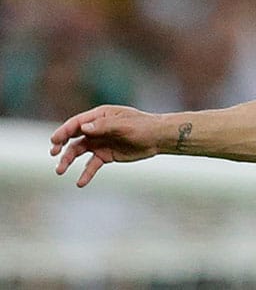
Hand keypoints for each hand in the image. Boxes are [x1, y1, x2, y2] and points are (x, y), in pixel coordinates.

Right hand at [50, 105, 164, 186]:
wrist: (158, 138)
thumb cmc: (143, 126)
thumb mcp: (124, 125)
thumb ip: (104, 126)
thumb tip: (84, 128)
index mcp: (100, 116)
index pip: (77, 123)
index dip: (64, 131)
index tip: (54, 141)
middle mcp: (96, 129)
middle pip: (73, 136)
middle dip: (61, 144)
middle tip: (53, 153)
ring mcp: (100, 142)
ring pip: (78, 151)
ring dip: (68, 160)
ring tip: (60, 170)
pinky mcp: (106, 155)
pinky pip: (91, 165)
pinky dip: (85, 173)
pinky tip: (80, 182)